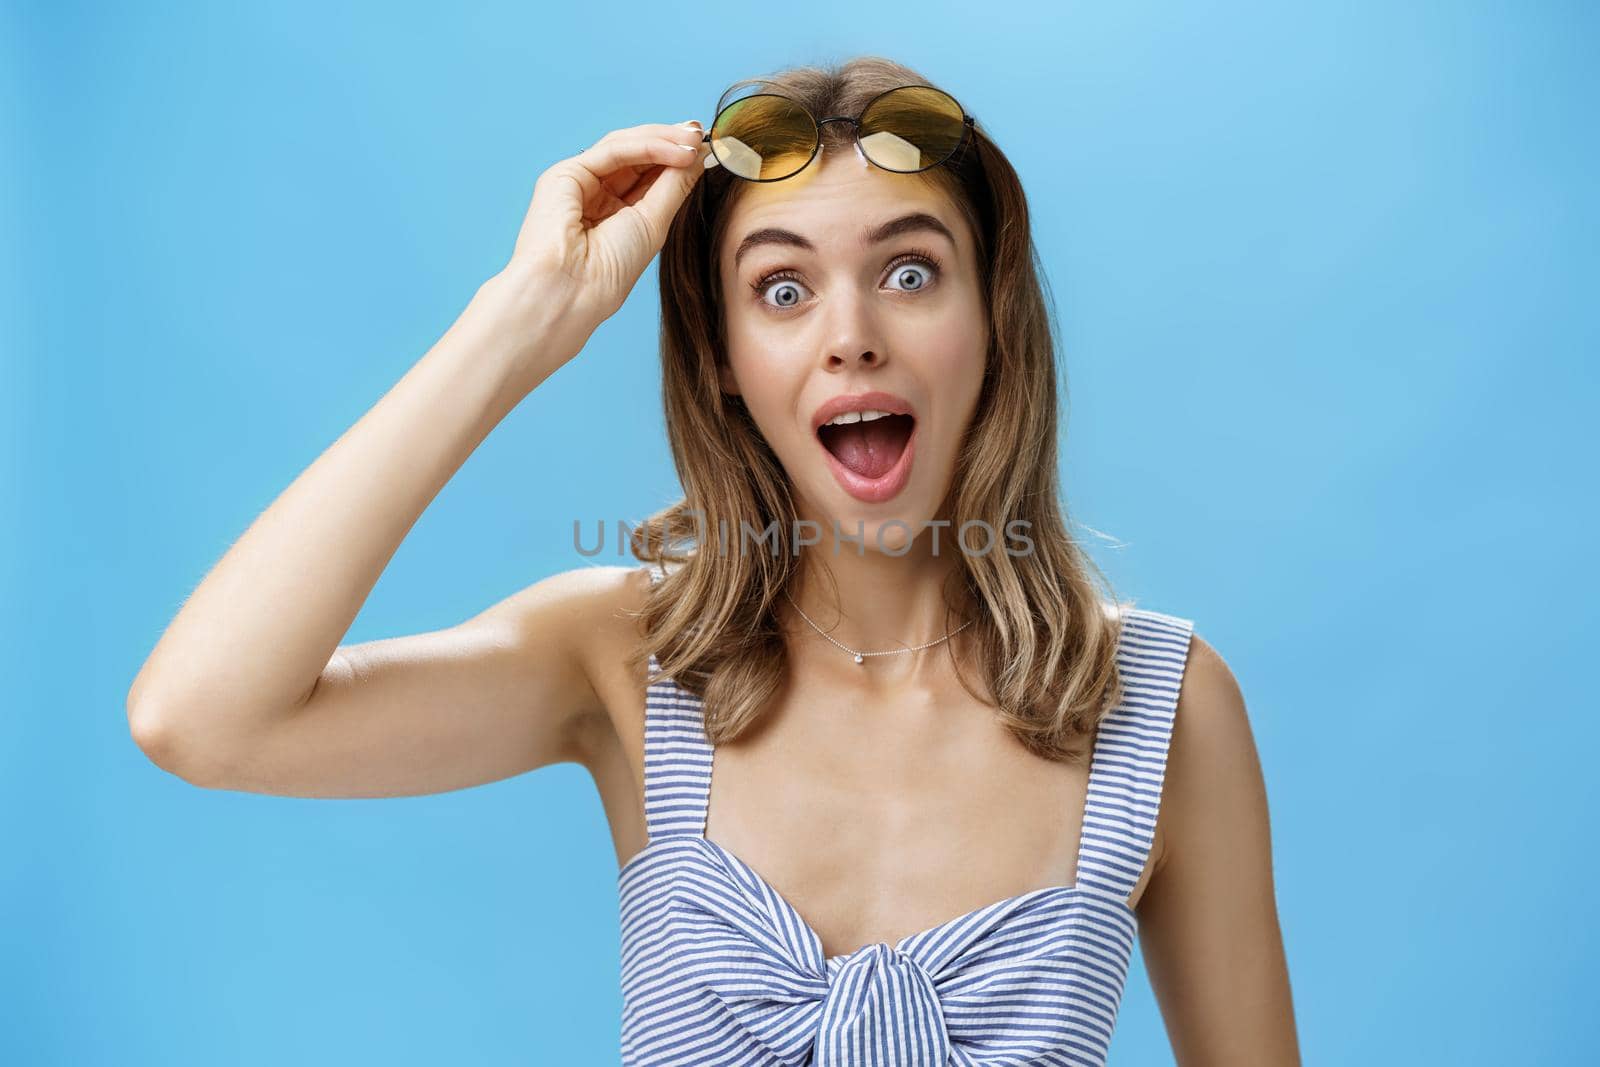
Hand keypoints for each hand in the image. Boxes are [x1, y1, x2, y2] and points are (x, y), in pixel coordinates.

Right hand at [504, 121, 710, 331]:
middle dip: (672, 142)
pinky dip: (647, 146)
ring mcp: (579, 181)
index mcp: (614, 211)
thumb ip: (675, 186)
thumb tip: (699, 154)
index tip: (709, 147)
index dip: (677, 158)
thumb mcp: (654, 223)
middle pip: (637, 154)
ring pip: (625, 145)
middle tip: (703, 135)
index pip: (648, 173)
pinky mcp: (566, 173)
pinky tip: (677, 150)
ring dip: (663, 139)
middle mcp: (596, 193)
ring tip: (694, 140)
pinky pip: (613, 150)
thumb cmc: (610, 270)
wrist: (572, 290)